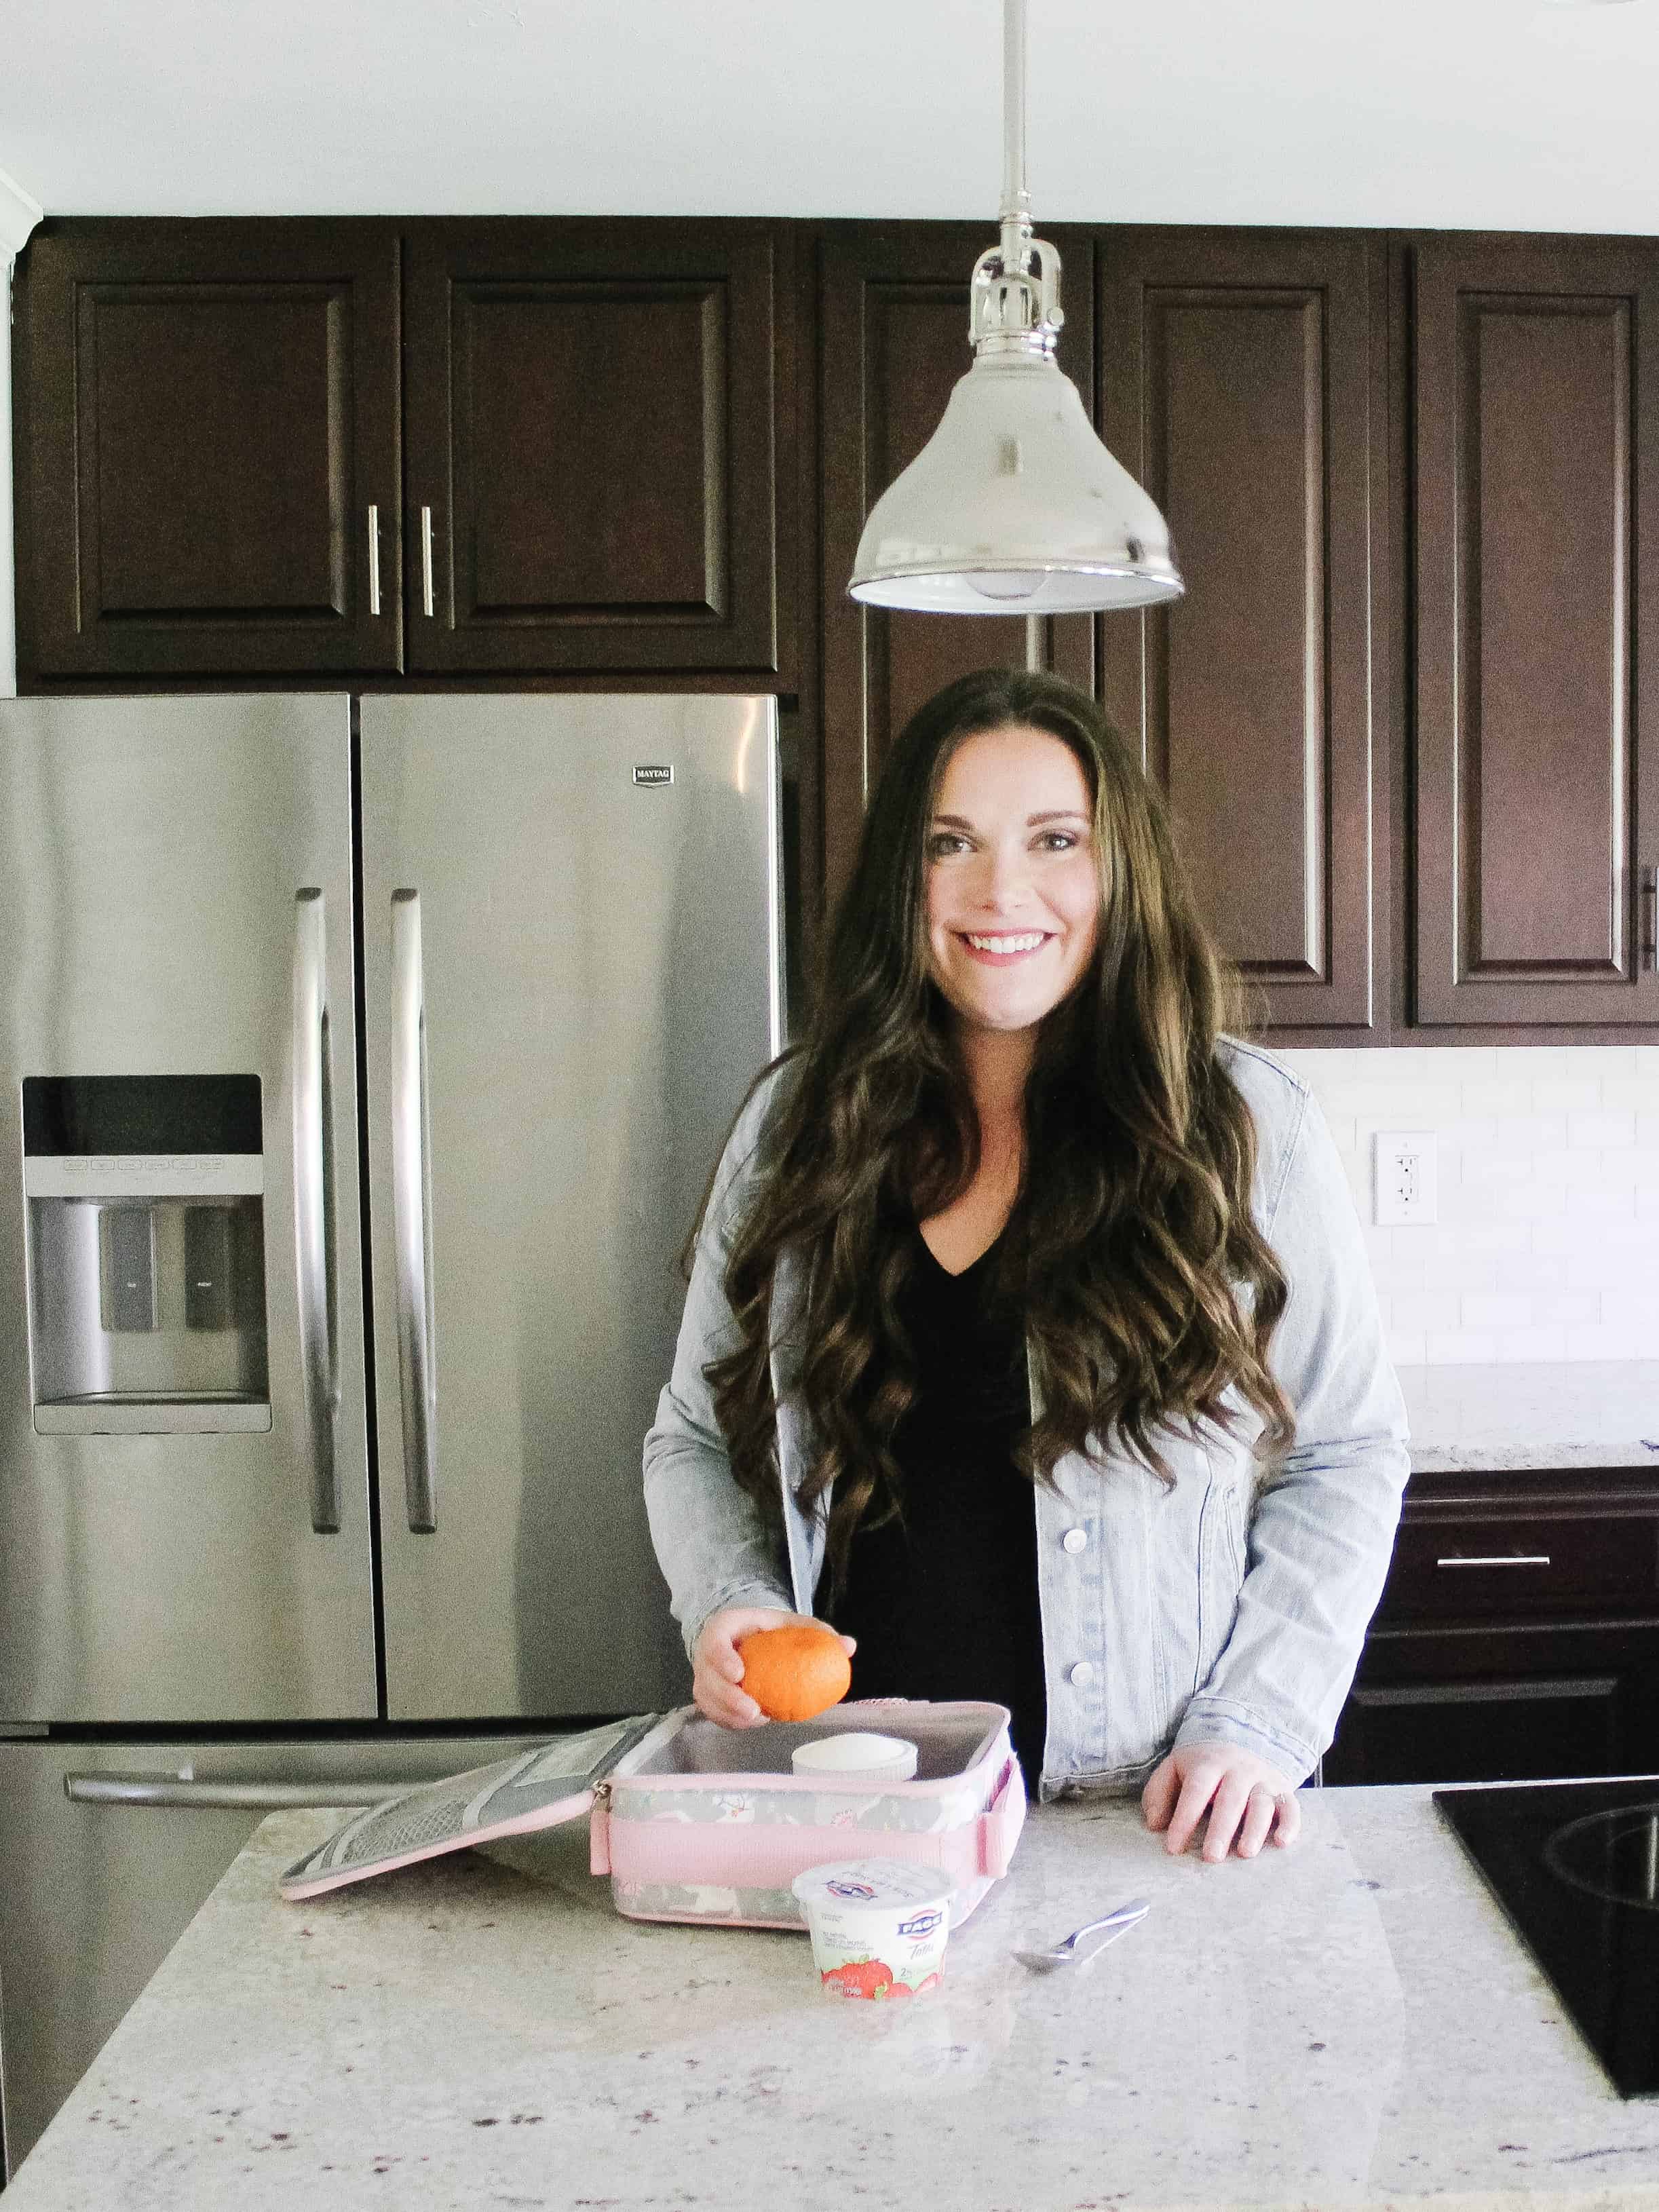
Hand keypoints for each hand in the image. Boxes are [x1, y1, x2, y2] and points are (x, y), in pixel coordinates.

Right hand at [691, 1607, 856, 1729]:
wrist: (745, 1636)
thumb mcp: (789, 1623)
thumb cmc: (768, 1630)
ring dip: (731, 1715)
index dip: (722, 1659)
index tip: (740, 1674)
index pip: (714, 1642)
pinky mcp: (709, 1697)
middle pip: (707, 1678)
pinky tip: (755, 1722)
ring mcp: (705, 1677)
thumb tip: (848, 1646)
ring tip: (760, 1719)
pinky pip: (715, 1714)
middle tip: (753, 1711)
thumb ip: (817, 1632)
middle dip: (727, 1698)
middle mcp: (707, 1653)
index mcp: (724, 1628)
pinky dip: (733, 1722)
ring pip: (708, 1700)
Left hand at [1141, 1743, 1301, 1861]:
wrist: (1242, 1737)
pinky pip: (1291, 1807)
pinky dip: (1291, 1824)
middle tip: (1211, 1858)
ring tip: (1245, 1853)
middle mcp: (1239, 1770)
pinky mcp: (1284, 1791)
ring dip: (1255, 1829)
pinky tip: (1282, 1842)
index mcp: (1209, 1763)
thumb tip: (1154, 1824)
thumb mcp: (1175, 1768)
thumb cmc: (1202, 1765)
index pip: (1196, 1790)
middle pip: (1230, 1799)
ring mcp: (1264, 1780)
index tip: (1173, 1847)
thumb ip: (1159, 1793)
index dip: (1184, 1818)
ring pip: (1262, 1804)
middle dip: (1221, 1829)